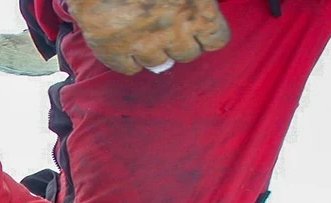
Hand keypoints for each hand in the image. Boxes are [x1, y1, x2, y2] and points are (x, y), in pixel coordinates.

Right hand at [67, 0, 230, 74]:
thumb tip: (204, 1)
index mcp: (199, 10)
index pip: (216, 39)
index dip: (207, 33)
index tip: (199, 27)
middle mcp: (174, 33)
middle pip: (188, 54)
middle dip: (182, 43)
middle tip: (170, 29)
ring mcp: (144, 45)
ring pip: (159, 63)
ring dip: (155, 51)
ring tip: (146, 35)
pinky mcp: (114, 51)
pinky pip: (130, 69)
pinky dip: (130, 60)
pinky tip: (127, 45)